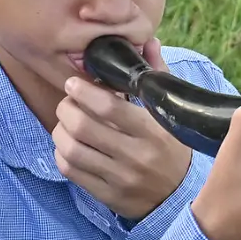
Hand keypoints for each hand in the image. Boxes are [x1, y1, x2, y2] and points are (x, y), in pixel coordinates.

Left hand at [53, 38, 193, 219]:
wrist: (179, 197)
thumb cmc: (173, 149)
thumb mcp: (171, 114)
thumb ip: (158, 76)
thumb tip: (149, 42)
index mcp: (154, 132)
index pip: (110, 108)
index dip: (85, 92)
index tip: (74, 83)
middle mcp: (136, 155)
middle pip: (84, 127)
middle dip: (67, 109)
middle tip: (67, 102)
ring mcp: (120, 177)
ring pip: (72, 149)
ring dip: (60, 131)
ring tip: (66, 123)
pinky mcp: (107, 194)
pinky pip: (71, 170)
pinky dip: (62, 153)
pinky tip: (69, 145)